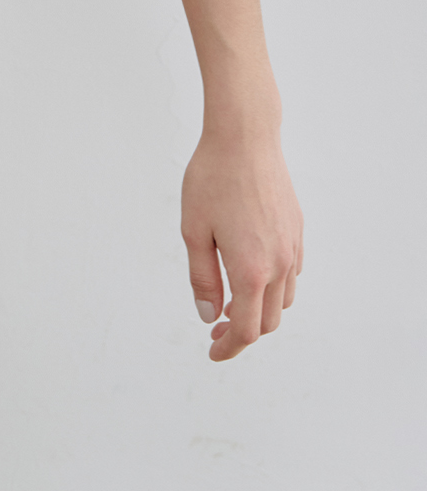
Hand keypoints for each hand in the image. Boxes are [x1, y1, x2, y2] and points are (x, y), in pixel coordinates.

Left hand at [181, 126, 303, 360]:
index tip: (212, 352)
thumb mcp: (193, 231)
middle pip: (269, 321)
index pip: (247, 330)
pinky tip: (252, 274)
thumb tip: (209, 316)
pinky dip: (275, 287)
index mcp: (251, 270)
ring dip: (261, 311)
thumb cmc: (212, 178)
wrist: (245, 137)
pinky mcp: (297, 229)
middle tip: (215, 329)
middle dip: (243, 333)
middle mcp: (279, 264)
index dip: (229, 348)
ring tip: (232, 302)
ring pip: (285, 299)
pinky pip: (292, 273)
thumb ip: (202, 278)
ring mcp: (292, 246)